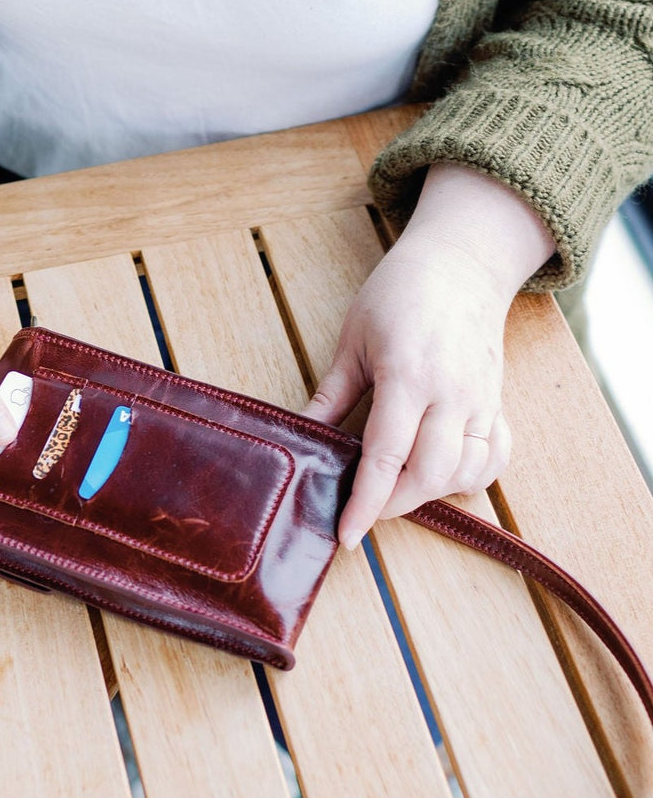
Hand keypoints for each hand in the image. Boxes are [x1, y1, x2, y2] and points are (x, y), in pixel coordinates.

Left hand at [302, 163, 557, 547]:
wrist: (460, 262)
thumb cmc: (398, 294)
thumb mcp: (352, 341)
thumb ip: (330, 397)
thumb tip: (299, 440)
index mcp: (408, 376)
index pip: (386, 457)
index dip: (365, 503)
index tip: (347, 535)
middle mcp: (452, 394)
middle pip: (429, 475)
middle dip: (393, 504)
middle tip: (363, 507)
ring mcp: (482, 400)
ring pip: (465, 473)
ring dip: (429, 492)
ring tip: (395, 486)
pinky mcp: (498, 403)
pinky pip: (494, 459)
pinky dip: (469, 478)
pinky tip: (440, 474)